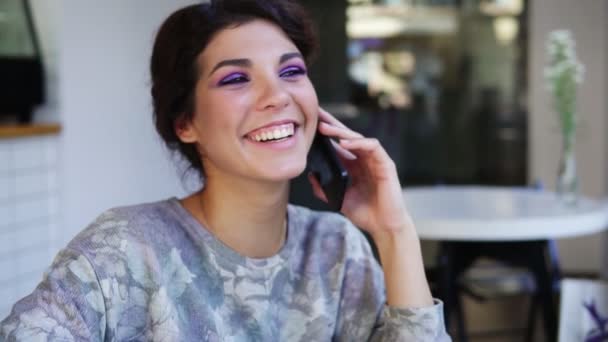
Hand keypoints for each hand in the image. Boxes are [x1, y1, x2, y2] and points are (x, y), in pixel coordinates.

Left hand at [308, 108, 414, 236]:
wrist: (384, 227)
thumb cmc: (365, 214)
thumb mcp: (339, 200)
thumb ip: (324, 190)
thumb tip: (310, 175)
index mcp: (353, 166)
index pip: (338, 144)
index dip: (326, 134)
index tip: (310, 123)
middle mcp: (364, 160)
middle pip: (347, 137)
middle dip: (331, 124)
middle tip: (316, 114)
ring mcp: (375, 161)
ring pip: (358, 138)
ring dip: (341, 132)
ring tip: (325, 128)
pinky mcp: (386, 164)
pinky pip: (373, 147)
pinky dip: (359, 143)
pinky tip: (344, 144)